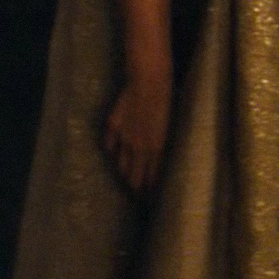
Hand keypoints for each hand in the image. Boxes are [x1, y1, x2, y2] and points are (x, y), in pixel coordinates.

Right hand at [103, 72, 171, 195]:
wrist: (149, 82)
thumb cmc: (166, 100)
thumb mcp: (168, 125)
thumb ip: (159, 142)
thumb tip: (156, 154)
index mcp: (156, 146)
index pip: (151, 175)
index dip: (150, 187)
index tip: (150, 197)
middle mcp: (139, 145)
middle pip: (134, 175)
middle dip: (136, 186)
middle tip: (137, 194)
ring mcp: (124, 137)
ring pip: (121, 163)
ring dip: (124, 172)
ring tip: (126, 179)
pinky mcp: (114, 125)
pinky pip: (109, 143)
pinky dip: (112, 149)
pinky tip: (113, 152)